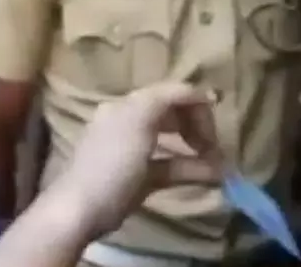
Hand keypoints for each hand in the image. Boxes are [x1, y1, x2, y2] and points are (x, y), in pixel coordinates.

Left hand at [52, 82, 222, 238]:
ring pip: (172, 141)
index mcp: (126, 106)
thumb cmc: (110, 162)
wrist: (82, 208)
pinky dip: (189, 167)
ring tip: (217, 163)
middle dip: (197, 126)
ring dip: (196, 149)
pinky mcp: (137, 175)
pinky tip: (210, 176)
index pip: (169, 93)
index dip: (196, 104)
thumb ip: (166, 101)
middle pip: (171, 114)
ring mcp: (132, 150)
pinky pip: (168, 164)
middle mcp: (128, 122)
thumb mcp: (136, 122)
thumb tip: (203, 93)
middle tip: (215, 147)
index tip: (218, 122)